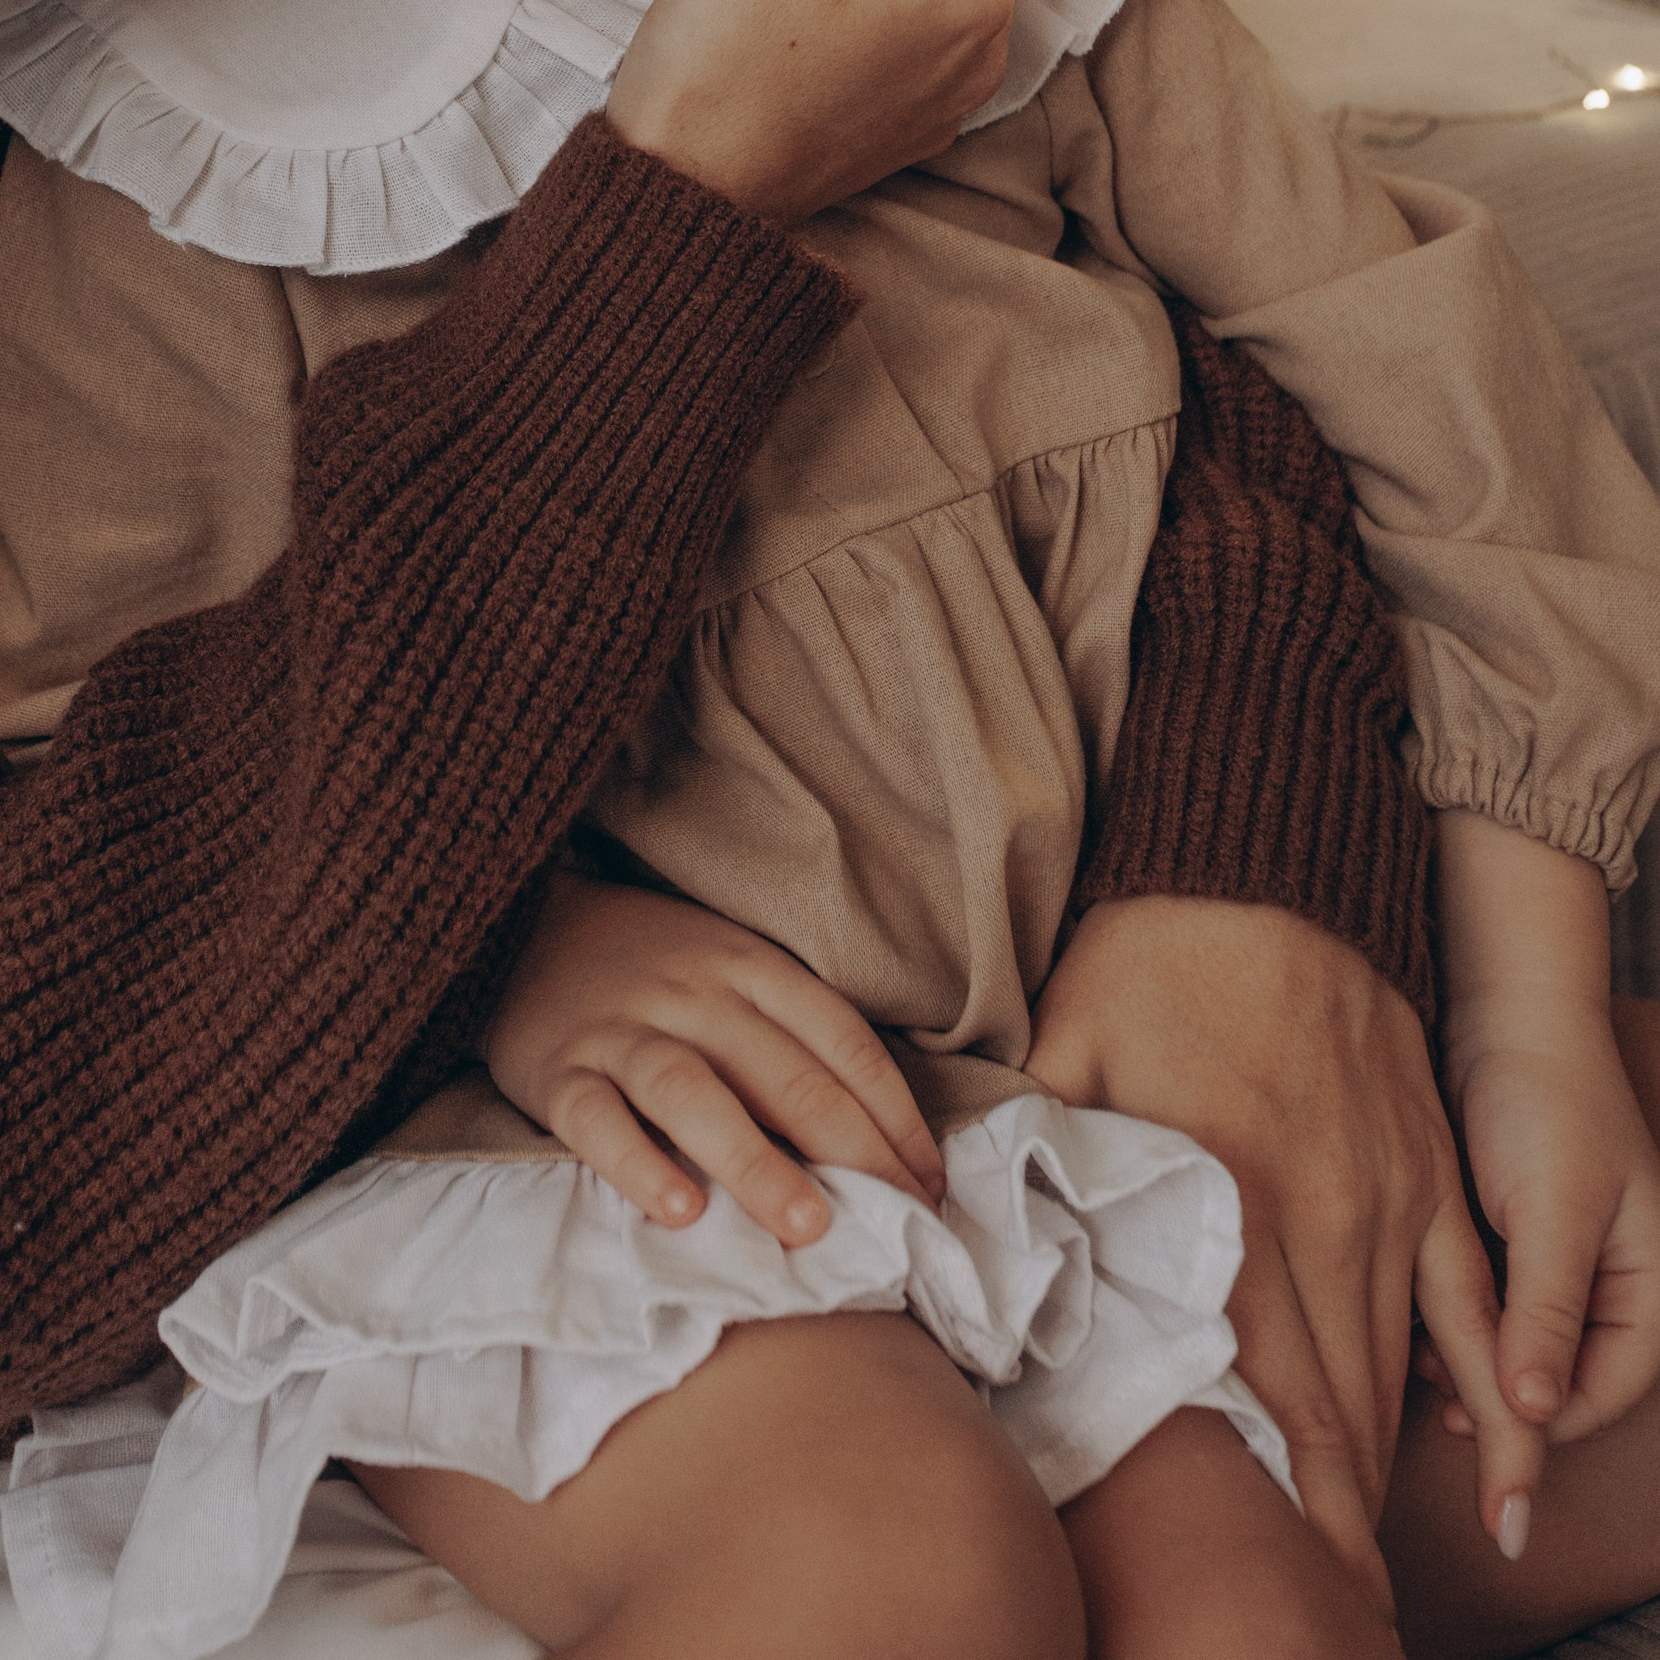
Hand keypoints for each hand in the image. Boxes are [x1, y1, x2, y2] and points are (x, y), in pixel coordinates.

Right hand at [486, 871, 945, 1246]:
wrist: (520, 924)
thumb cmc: (650, 965)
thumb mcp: (728, 968)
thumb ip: (788, 1037)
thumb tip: (875, 1141)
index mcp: (749, 965)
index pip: (841, 1041)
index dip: (895, 1118)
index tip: (931, 1188)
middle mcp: (692, 992)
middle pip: (784, 1073)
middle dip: (852, 1153)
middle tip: (900, 1226)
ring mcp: (621, 1031)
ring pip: (695, 1094)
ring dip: (758, 1163)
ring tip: (807, 1228)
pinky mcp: (554, 1072)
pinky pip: (598, 1120)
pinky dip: (639, 1165)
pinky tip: (680, 1211)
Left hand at [1024, 896, 1522, 1616]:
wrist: (1267, 860)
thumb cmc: (1153, 954)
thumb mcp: (1067, 1046)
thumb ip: (1033, 1154)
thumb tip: (969, 1242)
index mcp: (1231, 1197)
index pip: (1270, 1386)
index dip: (1290, 1498)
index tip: (1294, 1579)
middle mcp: (1327, 1213)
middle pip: (1346, 1400)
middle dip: (1338, 1517)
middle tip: (1334, 1606)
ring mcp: (1393, 1191)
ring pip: (1406, 1361)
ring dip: (1393, 1463)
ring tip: (1375, 1560)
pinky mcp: (1430, 1161)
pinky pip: (1468, 1293)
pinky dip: (1477, 1374)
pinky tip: (1477, 1439)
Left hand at [1422, 813, 1659, 1543]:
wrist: (1503, 1010)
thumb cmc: (1544, 1101)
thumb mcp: (1553, 1212)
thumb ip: (1547, 1312)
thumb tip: (1534, 1414)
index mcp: (1646, 1281)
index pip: (1608, 1386)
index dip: (1550, 1419)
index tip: (1485, 1430)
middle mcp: (1608, 1277)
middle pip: (1562, 1372)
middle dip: (1504, 1394)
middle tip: (1438, 1401)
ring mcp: (1557, 1256)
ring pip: (1518, 1341)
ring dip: (1473, 1358)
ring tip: (1416, 1359)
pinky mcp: (1509, 1233)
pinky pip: (1488, 1299)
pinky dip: (1455, 1315)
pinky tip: (1408, 1314)